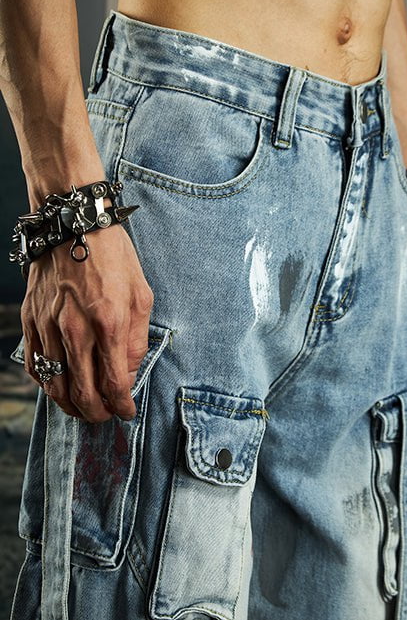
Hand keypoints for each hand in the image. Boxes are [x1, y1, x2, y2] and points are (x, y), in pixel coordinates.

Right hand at [20, 220, 153, 422]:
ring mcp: (49, 326)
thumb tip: (128, 372)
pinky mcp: (31, 319)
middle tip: (105, 416)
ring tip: (83, 408)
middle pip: (82, 392)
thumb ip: (135, 340)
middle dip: (97, 413)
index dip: (122, 406)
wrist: (74, 225)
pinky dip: (46, 382)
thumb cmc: (114, 258)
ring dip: (70, 404)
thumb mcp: (141, 295)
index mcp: (109, 324)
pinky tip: (58, 385)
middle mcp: (75, 330)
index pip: (114, 384)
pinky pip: (35, 362)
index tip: (127, 412)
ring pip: (55, 383)